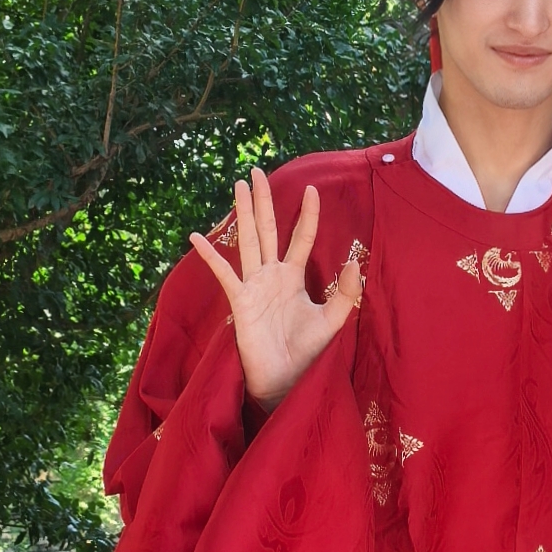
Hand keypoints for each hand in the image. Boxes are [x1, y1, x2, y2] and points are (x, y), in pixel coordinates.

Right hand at [189, 169, 361, 411]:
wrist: (286, 379)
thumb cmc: (308, 353)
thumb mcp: (333, 321)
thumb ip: (346, 293)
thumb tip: (355, 261)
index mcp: (294, 277)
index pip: (302, 238)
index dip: (308, 215)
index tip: (312, 189)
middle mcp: (272, 275)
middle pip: (268, 229)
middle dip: (264, 201)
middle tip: (256, 171)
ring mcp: (254, 285)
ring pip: (248, 241)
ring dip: (243, 213)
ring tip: (238, 186)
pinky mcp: (240, 301)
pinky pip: (224, 274)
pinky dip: (211, 256)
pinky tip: (197, 237)